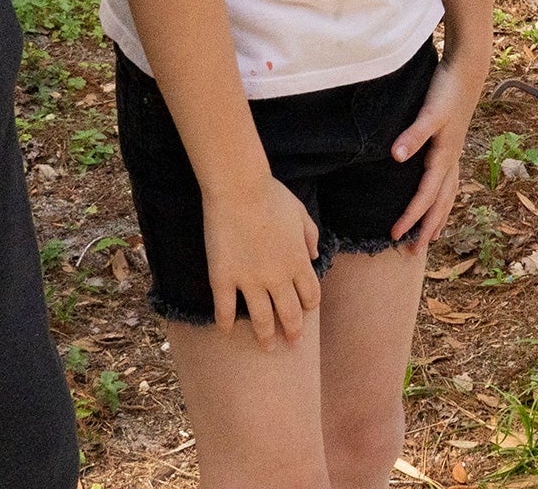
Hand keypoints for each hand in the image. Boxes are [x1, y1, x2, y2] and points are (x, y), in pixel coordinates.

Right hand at [201, 172, 322, 344]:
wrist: (239, 188)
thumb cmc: (271, 194)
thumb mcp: (300, 212)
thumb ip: (310, 235)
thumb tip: (313, 256)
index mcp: (298, 262)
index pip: (310, 295)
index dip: (309, 307)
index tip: (305, 312)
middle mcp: (277, 278)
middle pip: (290, 314)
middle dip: (293, 332)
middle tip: (291, 343)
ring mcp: (249, 281)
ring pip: (261, 319)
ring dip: (265, 337)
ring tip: (267, 347)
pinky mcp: (224, 278)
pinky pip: (225, 309)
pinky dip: (226, 323)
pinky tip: (226, 330)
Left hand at [386, 53, 486, 251]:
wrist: (468, 71)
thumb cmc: (447, 90)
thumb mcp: (429, 113)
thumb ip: (413, 135)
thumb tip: (395, 157)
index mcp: (443, 157)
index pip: (425, 197)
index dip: (410, 218)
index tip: (395, 236)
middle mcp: (451, 161)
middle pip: (439, 204)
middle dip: (426, 229)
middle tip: (412, 253)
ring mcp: (455, 154)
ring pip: (447, 196)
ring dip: (438, 218)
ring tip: (431, 237)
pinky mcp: (453, 146)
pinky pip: (449, 183)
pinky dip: (443, 199)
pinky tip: (440, 200)